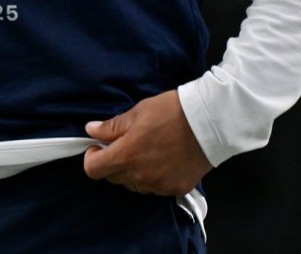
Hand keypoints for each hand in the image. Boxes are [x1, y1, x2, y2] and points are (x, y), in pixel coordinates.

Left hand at [83, 90, 211, 195]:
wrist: (209, 122)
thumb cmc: (171, 111)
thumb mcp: (137, 112)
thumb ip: (112, 126)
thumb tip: (90, 130)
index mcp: (126, 155)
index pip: (93, 170)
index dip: (92, 158)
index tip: (99, 147)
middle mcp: (140, 176)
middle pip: (113, 178)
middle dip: (113, 163)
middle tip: (125, 145)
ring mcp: (159, 185)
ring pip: (134, 185)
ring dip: (133, 172)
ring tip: (147, 151)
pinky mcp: (176, 189)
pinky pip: (155, 188)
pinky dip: (154, 177)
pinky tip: (163, 160)